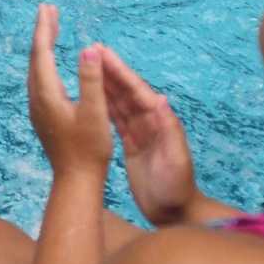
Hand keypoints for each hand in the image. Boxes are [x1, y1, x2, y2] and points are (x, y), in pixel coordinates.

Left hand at [25, 6, 112, 176]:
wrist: (76, 180)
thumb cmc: (89, 149)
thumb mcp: (95, 112)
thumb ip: (91, 80)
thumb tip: (88, 48)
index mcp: (47, 94)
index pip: (43, 53)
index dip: (45, 29)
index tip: (48, 8)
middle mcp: (37, 98)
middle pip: (36, 58)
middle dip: (43, 32)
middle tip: (49, 10)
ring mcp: (38, 108)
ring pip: (37, 69)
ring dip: (44, 47)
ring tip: (51, 29)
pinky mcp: (44, 115)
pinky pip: (41, 79)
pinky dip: (46, 63)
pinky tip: (52, 63)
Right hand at [101, 46, 197, 225]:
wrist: (174, 213)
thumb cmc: (177, 189)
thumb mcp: (176, 161)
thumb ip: (170, 130)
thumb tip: (160, 99)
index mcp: (160, 123)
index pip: (138, 91)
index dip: (121, 71)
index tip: (104, 53)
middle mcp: (150, 123)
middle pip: (126, 91)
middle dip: (110, 71)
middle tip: (91, 50)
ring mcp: (140, 132)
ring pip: (118, 102)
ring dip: (105, 83)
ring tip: (87, 65)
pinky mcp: (131, 144)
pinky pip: (115, 119)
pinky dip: (103, 105)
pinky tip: (91, 96)